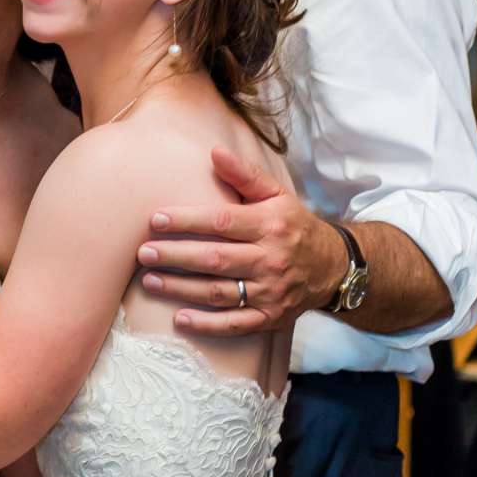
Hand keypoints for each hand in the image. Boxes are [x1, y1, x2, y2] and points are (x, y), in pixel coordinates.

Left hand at [137, 145, 346, 333]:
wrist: (333, 267)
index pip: (221, 222)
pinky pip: (235, 324)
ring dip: (181, 288)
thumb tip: (214, 151)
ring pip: (219, 292)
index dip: (187, 220)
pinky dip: (207, 324)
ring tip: (150, 280)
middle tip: (143, 252)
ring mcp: (270, 292)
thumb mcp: (277, 195)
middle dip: (176, 256)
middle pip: (215, 259)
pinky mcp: (270, 318)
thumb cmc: (294, 226)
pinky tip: (180, 319)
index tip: (155, 220)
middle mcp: (270, 260)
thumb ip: (245, 174)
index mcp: (269, 226)